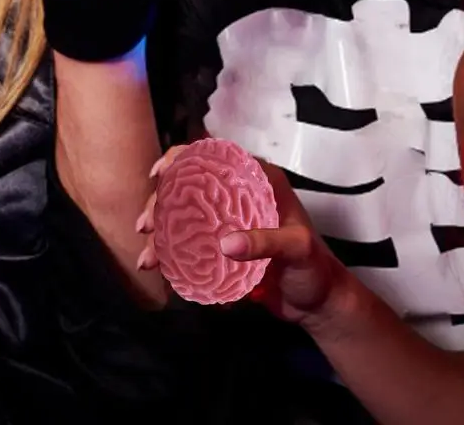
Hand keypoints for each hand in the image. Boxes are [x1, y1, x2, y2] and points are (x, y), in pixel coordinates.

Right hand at [136, 147, 347, 327]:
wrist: (318, 305)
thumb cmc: (314, 268)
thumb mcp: (296, 249)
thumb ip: (266, 242)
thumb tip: (226, 244)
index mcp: (260, 183)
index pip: (217, 157)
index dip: (184, 158)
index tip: (160, 173)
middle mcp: (240, 197)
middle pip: (192, 187)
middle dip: (162, 202)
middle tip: (146, 224)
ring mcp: (229, 224)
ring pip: (186, 216)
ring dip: (162, 232)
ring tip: (147, 256)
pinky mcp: (223, 249)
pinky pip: (192, 244)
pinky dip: (172, 254)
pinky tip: (158, 266)